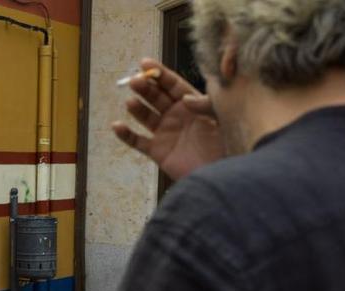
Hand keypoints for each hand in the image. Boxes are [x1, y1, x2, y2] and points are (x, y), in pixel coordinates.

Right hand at [112, 58, 224, 179]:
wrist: (222, 174)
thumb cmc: (228, 144)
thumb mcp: (222, 118)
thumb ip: (205, 105)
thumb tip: (184, 100)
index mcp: (192, 104)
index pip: (173, 84)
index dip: (159, 73)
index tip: (145, 63)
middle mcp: (176, 116)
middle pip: (156, 97)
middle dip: (145, 88)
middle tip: (134, 81)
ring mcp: (165, 133)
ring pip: (145, 116)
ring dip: (137, 108)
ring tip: (130, 102)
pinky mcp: (158, 151)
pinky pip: (138, 141)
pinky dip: (126, 135)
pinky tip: (117, 126)